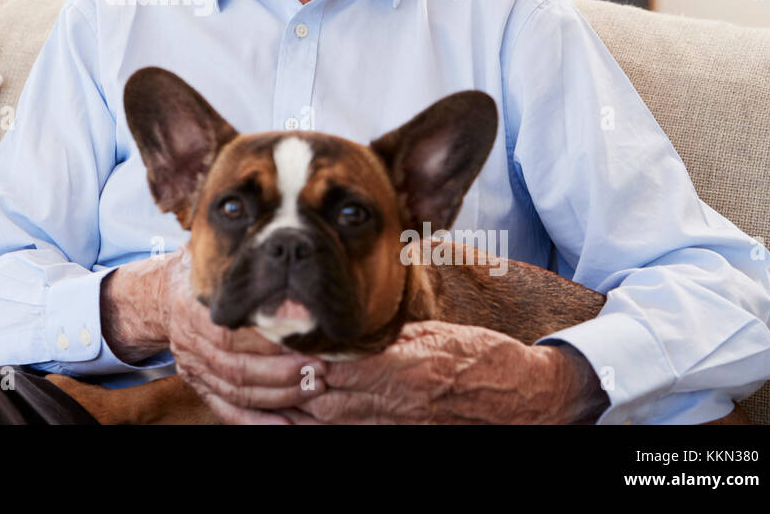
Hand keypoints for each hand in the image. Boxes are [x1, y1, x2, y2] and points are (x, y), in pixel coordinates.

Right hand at [158, 247, 328, 423]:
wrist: (162, 295)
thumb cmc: (203, 273)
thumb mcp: (218, 260)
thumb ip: (244, 262)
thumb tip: (284, 249)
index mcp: (198, 309)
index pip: (236, 335)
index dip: (274, 344)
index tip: (311, 343)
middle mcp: (192, 342)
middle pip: (239, 368)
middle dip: (284, 374)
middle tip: (321, 370)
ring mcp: (193, 367)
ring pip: (237, 392)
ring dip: (279, 397)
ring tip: (313, 390)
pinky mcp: (198, 385)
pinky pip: (226, 410)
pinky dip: (255, 422)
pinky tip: (285, 426)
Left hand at [280, 320, 607, 424]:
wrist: (524, 399)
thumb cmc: (482, 358)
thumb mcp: (431, 333)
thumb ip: (385, 337)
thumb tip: (342, 338)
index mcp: (400, 367)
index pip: (331, 363)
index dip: (294, 353)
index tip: (264, 337)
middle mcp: (392, 402)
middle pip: (318, 398)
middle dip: (282, 383)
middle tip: (245, 364)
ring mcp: (394, 424)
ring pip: (327, 421)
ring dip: (292, 406)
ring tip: (256, 391)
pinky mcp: (398, 435)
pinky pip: (347, 433)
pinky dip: (319, 423)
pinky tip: (295, 416)